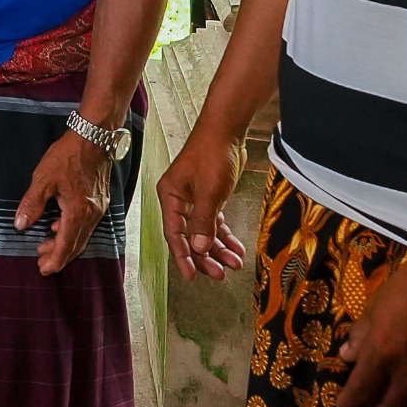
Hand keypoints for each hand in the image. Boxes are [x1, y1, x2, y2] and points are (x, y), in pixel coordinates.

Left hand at [14, 127, 112, 274]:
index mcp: (78, 211)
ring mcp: (99, 207)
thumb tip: (20, 225)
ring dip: (65, 244)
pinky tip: (58, 227)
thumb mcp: (43, 178)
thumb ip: (32, 204)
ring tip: (46, 247)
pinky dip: (72, 231)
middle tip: (42, 263)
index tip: (44, 270)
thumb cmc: (68, 155)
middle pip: (76, 244)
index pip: (66, 244)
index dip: (55, 259)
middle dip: (59, 256)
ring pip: (82, 235)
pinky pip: (87, 225)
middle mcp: (92, 213)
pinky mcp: (100, 200)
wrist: (94, 137)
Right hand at [156, 127, 250, 280]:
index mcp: (170, 197)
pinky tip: (236, 248)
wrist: (227, 131)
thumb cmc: (212, 154)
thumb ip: (203, 221)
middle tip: (220, 274)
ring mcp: (195, 200)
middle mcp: (179, 201)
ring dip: (219, 248)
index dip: (183, 256)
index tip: (192, 275)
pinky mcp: (209, 197)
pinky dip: (225, 236)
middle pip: (189, 236)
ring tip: (234, 263)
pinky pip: (215, 223)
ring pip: (204, 232)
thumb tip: (198, 247)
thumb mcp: (209, 191)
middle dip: (205, 256)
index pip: (174, 233)